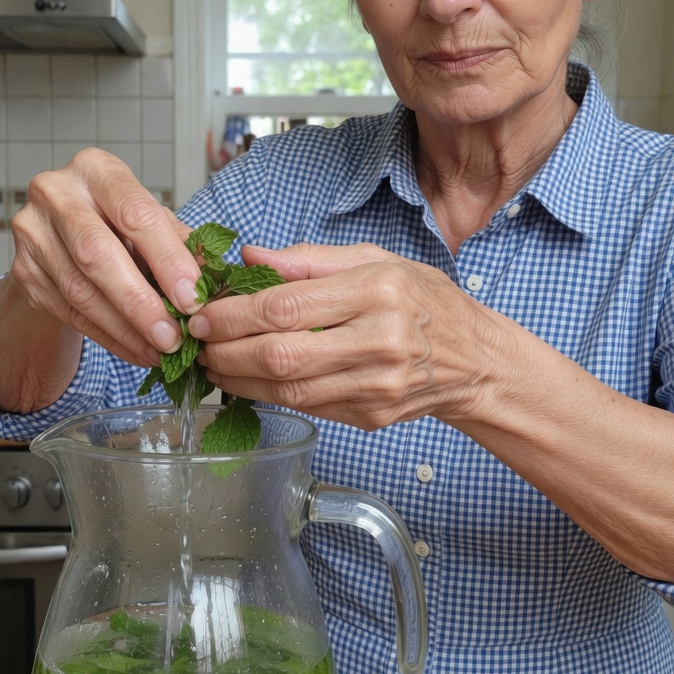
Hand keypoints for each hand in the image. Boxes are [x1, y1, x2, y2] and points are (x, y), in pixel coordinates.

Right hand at [9, 148, 201, 366]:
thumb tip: (211, 280)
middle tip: (172, 337)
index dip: (166, 259)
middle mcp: (56, 193)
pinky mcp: (24, 272)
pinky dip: (109, 337)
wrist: (61, 237)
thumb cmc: (116, 223)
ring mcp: (32, 233)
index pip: (135, 214)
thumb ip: (179, 244)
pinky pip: (70, 313)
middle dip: (140, 302)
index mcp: (96, 169)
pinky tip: (136, 351)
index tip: (192, 299)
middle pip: (97, 254)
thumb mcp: (150, 222)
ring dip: (125, 329)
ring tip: (159, 350)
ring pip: (80, 291)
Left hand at [189, 242, 507, 430]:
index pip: (287, 306)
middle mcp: (380, 339)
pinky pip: (307, 408)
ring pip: (288, 389)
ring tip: (213, 364)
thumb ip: (310, 259)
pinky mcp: (372, 416)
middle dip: (226, 350)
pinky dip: (270, 395)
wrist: (476, 360)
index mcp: (378, 290)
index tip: (203, 313)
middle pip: (281, 353)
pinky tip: (248, 381)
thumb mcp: (377, 260)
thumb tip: (251, 257)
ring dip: (239, 379)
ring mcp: (377, 385)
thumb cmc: (426, 301)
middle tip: (198, 343)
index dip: (234, 313)